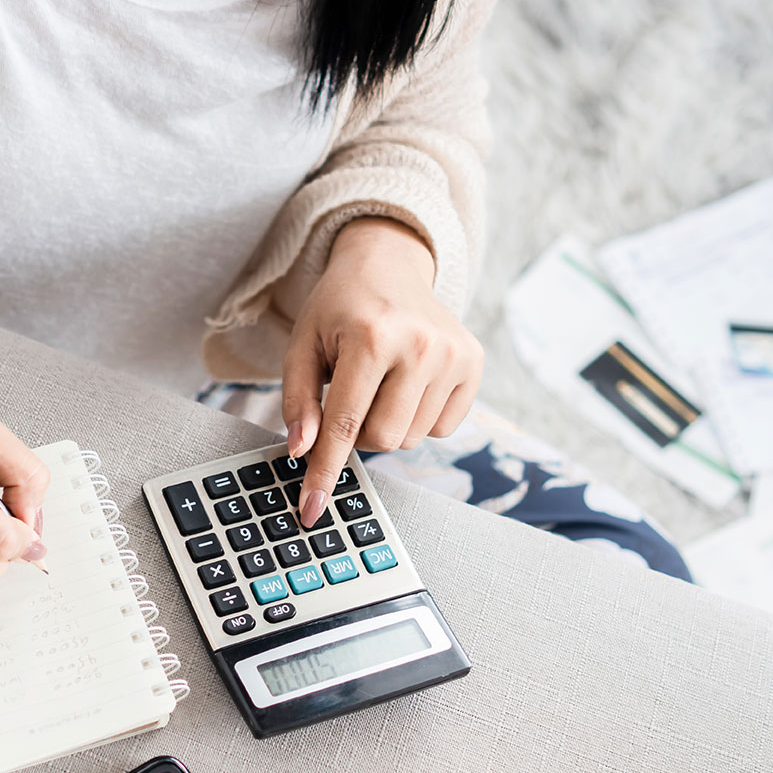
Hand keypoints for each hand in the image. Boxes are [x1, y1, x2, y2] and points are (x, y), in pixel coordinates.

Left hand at [282, 217, 482, 526]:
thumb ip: (298, 400)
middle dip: (358, 432)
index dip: (324, 471)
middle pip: (382, 439)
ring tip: (379, 381)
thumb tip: (302, 451)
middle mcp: (421, 345)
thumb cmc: (339, 308)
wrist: (388, 264)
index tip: (311, 509)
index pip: (345, 424)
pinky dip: (417, 417)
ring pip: (411, 439)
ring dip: (387, 424)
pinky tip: (407, 382)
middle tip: (350, 395)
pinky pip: (441, 428)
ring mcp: (454, 354)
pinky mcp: (474, 363)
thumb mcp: (302, 345)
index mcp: (372, 337)